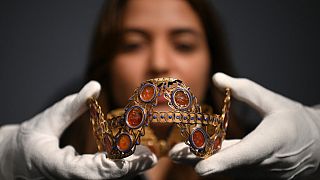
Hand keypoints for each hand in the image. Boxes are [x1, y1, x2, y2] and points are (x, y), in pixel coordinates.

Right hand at [0, 81, 156, 178]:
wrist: (12, 160)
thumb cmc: (25, 142)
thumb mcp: (45, 121)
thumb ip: (71, 106)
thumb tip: (94, 86)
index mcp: (57, 167)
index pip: (89, 171)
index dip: (116, 165)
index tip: (139, 156)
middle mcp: (69, 178)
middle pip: (104, 177)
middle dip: (129, 168)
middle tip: (152, 156)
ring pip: (105, 178)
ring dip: (128, 168)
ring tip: (149, 155)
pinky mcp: (78, 177)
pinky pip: (101, 174)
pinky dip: (118, 166)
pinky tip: (133, 156)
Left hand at [170, 72, 319, 178]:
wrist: (317, 145)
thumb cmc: (296, 122)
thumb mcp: (273, 102)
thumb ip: (244, 91)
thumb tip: (216, 78)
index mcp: (272, 141)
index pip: (246, 154)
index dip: (223, 162)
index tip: (201, 168)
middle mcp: (266, 163)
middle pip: (228, 166)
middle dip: (199, 160)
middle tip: (175, 153)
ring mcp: (263, 175)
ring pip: (228, 171)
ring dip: (204, 161)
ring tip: (180, 152)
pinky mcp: (259, 178)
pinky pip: (234, 172)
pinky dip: (217, 164)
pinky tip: (201, 155)